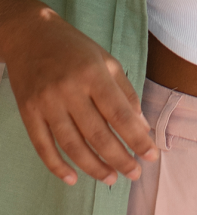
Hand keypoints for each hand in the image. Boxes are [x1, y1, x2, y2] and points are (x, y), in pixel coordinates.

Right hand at [1, 0, 157, 185]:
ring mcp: (46, 103)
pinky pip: (43, 146)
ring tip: (111, 178)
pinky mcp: (28, 112)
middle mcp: (70, 90)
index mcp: (94, 74)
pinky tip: (73, 179)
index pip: (120, 114)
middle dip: (119, 158)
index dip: (137, 138)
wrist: (30, 35)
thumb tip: (141, 125)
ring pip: (72, 145)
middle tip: (134, 174)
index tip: (151, 156)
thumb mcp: (106, 60)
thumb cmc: (75, 48)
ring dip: (93, 167)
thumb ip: (124, 91)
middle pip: (97, 134)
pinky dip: (57, 166)